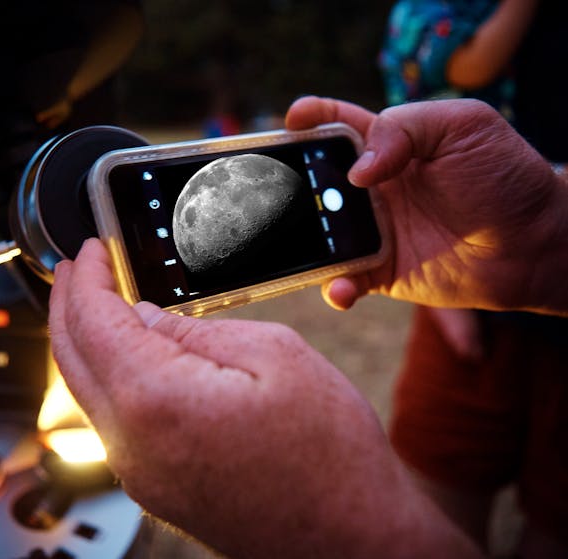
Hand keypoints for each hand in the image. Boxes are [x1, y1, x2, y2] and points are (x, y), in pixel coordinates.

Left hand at [49, 239, 479, 558]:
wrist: (350, 539)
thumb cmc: (330, 456)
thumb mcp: (275, 355)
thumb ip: (196, 329)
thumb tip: (143, 317)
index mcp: (158, 400)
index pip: (92, 321)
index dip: (86, 277)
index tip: (90, 251)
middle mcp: (133, 445)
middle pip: (71, 358)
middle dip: (68, 304)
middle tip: (77, 270)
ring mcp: (139, 474)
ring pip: (87, 391)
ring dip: (87, 341)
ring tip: (100, 304)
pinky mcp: (154, 488)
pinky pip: (113, 421)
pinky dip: (109, 376)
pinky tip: (129, 356)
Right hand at [286, 96, 567, 313]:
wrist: (535, 243)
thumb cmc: (505, 176)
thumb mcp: (462, 126)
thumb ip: (404, 129)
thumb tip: (356, 173)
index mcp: (387, 145)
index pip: (336, 125)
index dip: (310, 118)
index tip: (294, 120)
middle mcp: (371, 189)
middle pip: (314, 182)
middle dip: (292, 184)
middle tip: (282, 191)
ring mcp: (372, 231)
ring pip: (319, 234)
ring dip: (306, 240)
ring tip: (301, 246)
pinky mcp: (380, 272)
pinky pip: (344, 280)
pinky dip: (335, 288)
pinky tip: (341, 289)